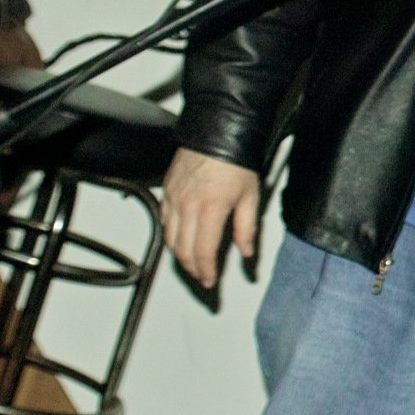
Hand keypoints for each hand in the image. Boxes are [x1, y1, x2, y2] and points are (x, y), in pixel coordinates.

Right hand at [161, 148, 260, 288]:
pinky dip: (170, 235)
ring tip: (192, 262)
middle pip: (183, 250)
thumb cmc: (236, 161)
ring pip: (169, 238)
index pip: (203, 252)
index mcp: (210, 210)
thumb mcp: (250, 197)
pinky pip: (164, 220)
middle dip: (192, 269)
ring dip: (179, 255)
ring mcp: (174, 199)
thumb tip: (246, 252)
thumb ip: (247, 229)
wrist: (217, 134)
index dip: (206, 272)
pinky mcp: (167, 191)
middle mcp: (187, 206)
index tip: (210, 280)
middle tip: (202, 276)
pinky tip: (179, 238)